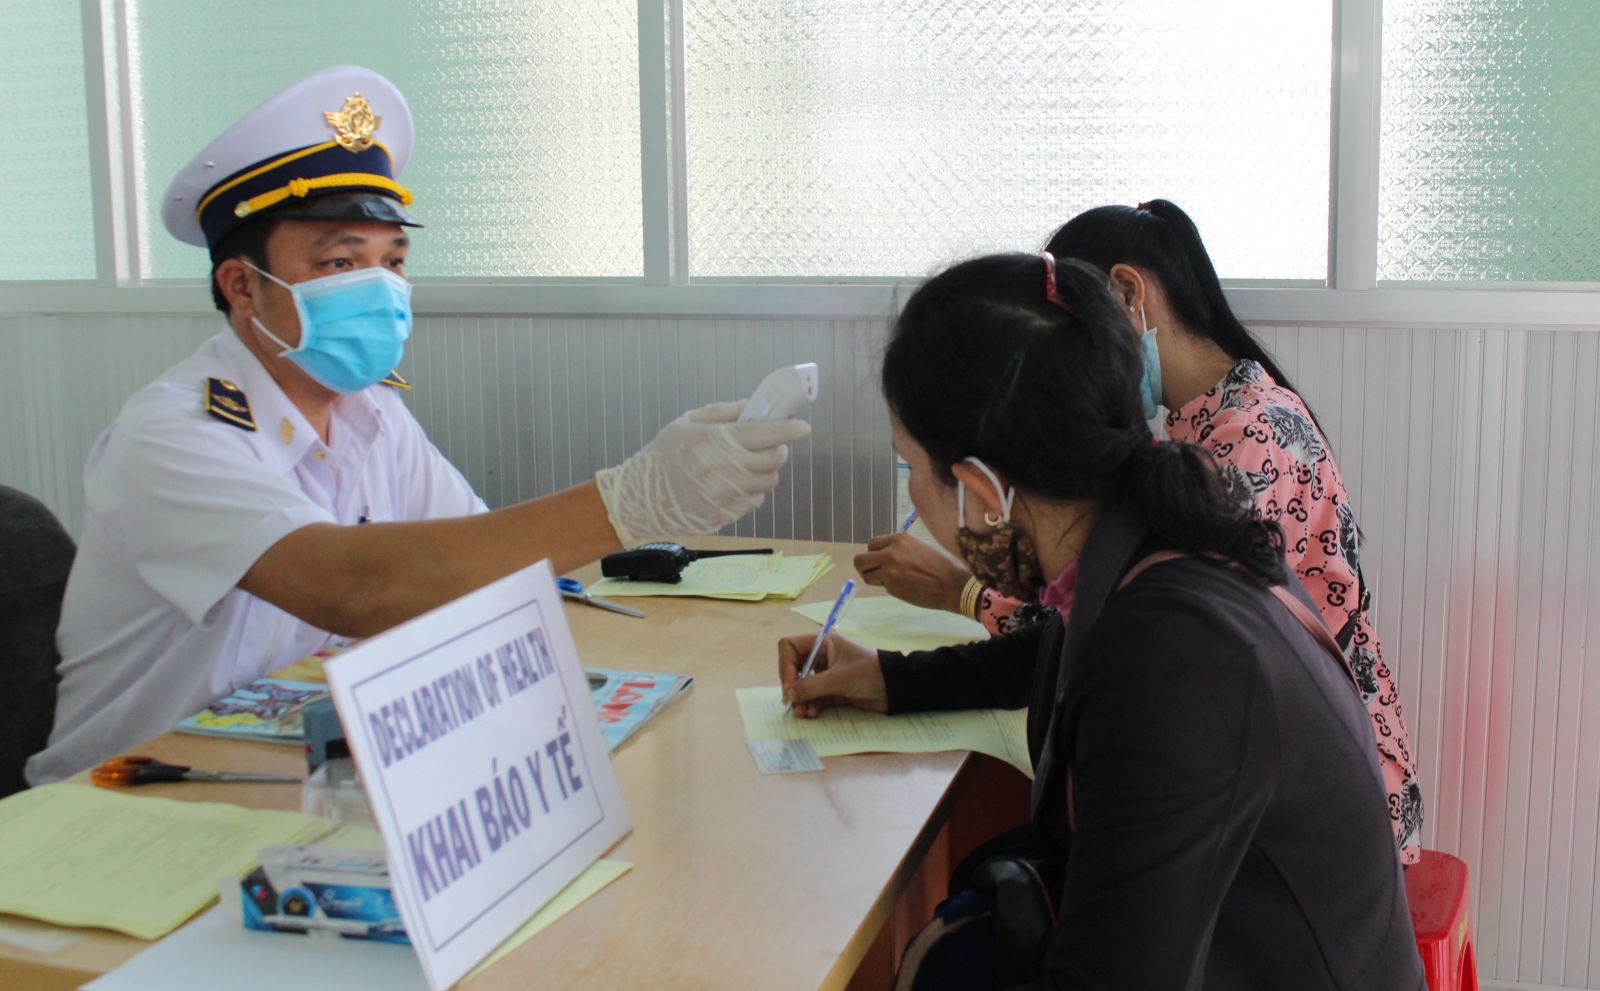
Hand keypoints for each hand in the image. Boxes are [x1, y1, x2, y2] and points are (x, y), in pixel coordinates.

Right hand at [595, 401, 810, 544]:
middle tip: (768, 443)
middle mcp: (724, 470)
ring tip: (745, 463)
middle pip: (773, 459)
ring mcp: (727, 496)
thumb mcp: (687, 422)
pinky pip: (755, 499)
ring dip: (765, 470)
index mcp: (714, 441)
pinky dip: (752, 489)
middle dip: (777, 448)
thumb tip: (755, 406)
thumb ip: (724, 413)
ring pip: (768, 481)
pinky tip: (732, 483)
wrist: (641, 499)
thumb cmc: (662, 455)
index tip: (802, 427)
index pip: (764, 434)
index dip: (789, 430)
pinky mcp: (727, 514)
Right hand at [779, 631, 886, 717]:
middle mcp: (821, 656)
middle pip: (794, 669)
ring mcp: (827, 674)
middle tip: (792, 703)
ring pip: (803, 686)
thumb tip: (789, 694)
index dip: (785, 665)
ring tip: (803, 713)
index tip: (790, 685)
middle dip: (792, 687)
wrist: (896, 689)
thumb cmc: (870, 673)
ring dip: (801, 699)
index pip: (790, 647)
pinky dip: (811, 705)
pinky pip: (814, 697)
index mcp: (822, 643)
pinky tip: (813, 713)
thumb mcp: (840, 678)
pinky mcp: (833, 690)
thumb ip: (812, 686)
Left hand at [853, 532, 971, 613]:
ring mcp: (889, 572)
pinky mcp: (892, 588)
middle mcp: (890, 553)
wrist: (953, 584)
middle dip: (865, 567)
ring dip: (874, 579)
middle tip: (875, 572)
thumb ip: (900, 548)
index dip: (874, 553)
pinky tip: (905, 586)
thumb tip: (883, 553)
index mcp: (899, 539)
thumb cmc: (942, 564)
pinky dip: (889, 587)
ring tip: (891, 580)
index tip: (881, 559)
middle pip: (860, 560)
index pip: (871, 544)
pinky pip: (882, 587)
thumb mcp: (919, 546)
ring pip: (866, 576)